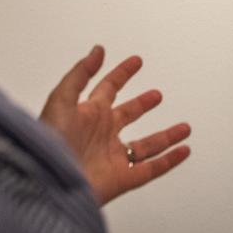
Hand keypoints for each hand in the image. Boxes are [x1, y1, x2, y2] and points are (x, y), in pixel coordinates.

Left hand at [40, 46, 190, 205]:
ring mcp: (113, 157)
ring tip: (184, 128)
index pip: (108, 88)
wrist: (49, 181)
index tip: (135, 62)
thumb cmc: (49, 142)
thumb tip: (97, 51)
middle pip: (127, 116)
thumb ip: (81, 74)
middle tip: (156, 95)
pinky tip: (183, 151)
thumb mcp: (61, 99)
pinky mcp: (122, 178)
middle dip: (142, 104)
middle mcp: (102, 135)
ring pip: (146, 145)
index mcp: (87, 114)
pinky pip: (152, 169)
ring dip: (166, 136)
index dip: (122, 73)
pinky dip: (170, 160)